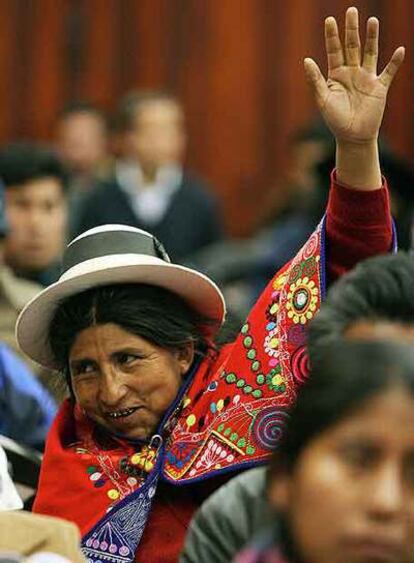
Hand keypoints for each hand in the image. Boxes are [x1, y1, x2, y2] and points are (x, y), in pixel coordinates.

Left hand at [304, 7, 404, 144]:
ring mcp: (366, 78)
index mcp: (336, 74)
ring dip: (372, 37)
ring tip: (372, 21)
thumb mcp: (322, 100)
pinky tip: (400, 50)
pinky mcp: (379, 88)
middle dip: (352, 29)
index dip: (332, 36)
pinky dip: (394, 62)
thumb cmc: (335, 120)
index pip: (334, 50)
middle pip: (352, 46)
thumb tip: (306, 60)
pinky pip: (388, 73)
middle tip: (352, 10)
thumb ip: (315, 80)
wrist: (352, 137)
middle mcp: (352, 73)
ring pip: (370, 53)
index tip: (329, 20)